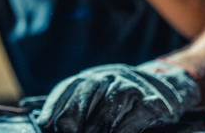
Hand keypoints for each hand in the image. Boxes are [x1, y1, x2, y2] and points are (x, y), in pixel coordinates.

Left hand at [36, 60, 200, 132]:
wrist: (167, 85)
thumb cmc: (121, 98)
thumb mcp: (95, 96)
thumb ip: (70, 107)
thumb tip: (38, 118)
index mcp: (90, 77)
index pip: (66, 89)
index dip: (53, 108)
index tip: (44, 124)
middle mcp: (107, 77)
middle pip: (85, 95)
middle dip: (71, 119)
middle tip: (65, 132)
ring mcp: (130, 86)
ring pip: (108, 107)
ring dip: (96, 127)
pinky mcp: (151, 102)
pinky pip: (132, 118)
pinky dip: (121, 130)